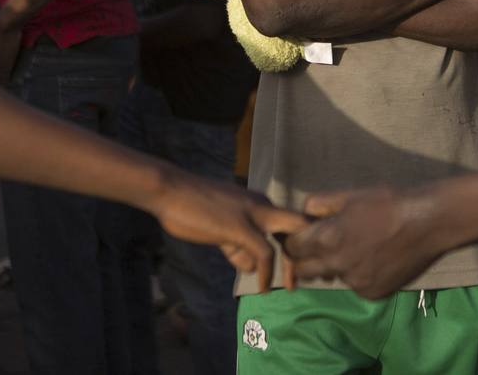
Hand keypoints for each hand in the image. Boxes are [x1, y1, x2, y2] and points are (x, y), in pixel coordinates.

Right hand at [154, 171, 309, 291]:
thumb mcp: (221, 228)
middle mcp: (263, 205)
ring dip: (290, 267)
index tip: (300, 265)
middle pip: (300, 228)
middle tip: (307, 278)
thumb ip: (238, 246)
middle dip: (308, 252)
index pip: (292, 221)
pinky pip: (264, 254)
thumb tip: (250, 267)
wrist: (169, 191)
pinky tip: (262, 287)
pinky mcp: (240, 227)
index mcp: (260, 203)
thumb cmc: (191, 207)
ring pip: (288, 239)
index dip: (300, 242)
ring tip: (289, 287)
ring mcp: (253, 214)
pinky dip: (266, 273)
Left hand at [282, 187, 444, 298]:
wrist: (427, 222)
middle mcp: (338, 265)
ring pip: (333, 277)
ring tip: (354, 248)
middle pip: (305, 270)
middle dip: (306, 259)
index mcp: (328, 239)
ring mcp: (356, 283)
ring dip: (335, 266)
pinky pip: (355, 286)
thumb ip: (319, 204)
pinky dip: (359, 275)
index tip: (301, 236)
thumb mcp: (350, 195)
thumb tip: (303, 214)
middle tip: (318, 247)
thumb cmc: (388, 203)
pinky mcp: (373, 293)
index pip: (293, 248)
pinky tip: (374, 259)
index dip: (294, 241)